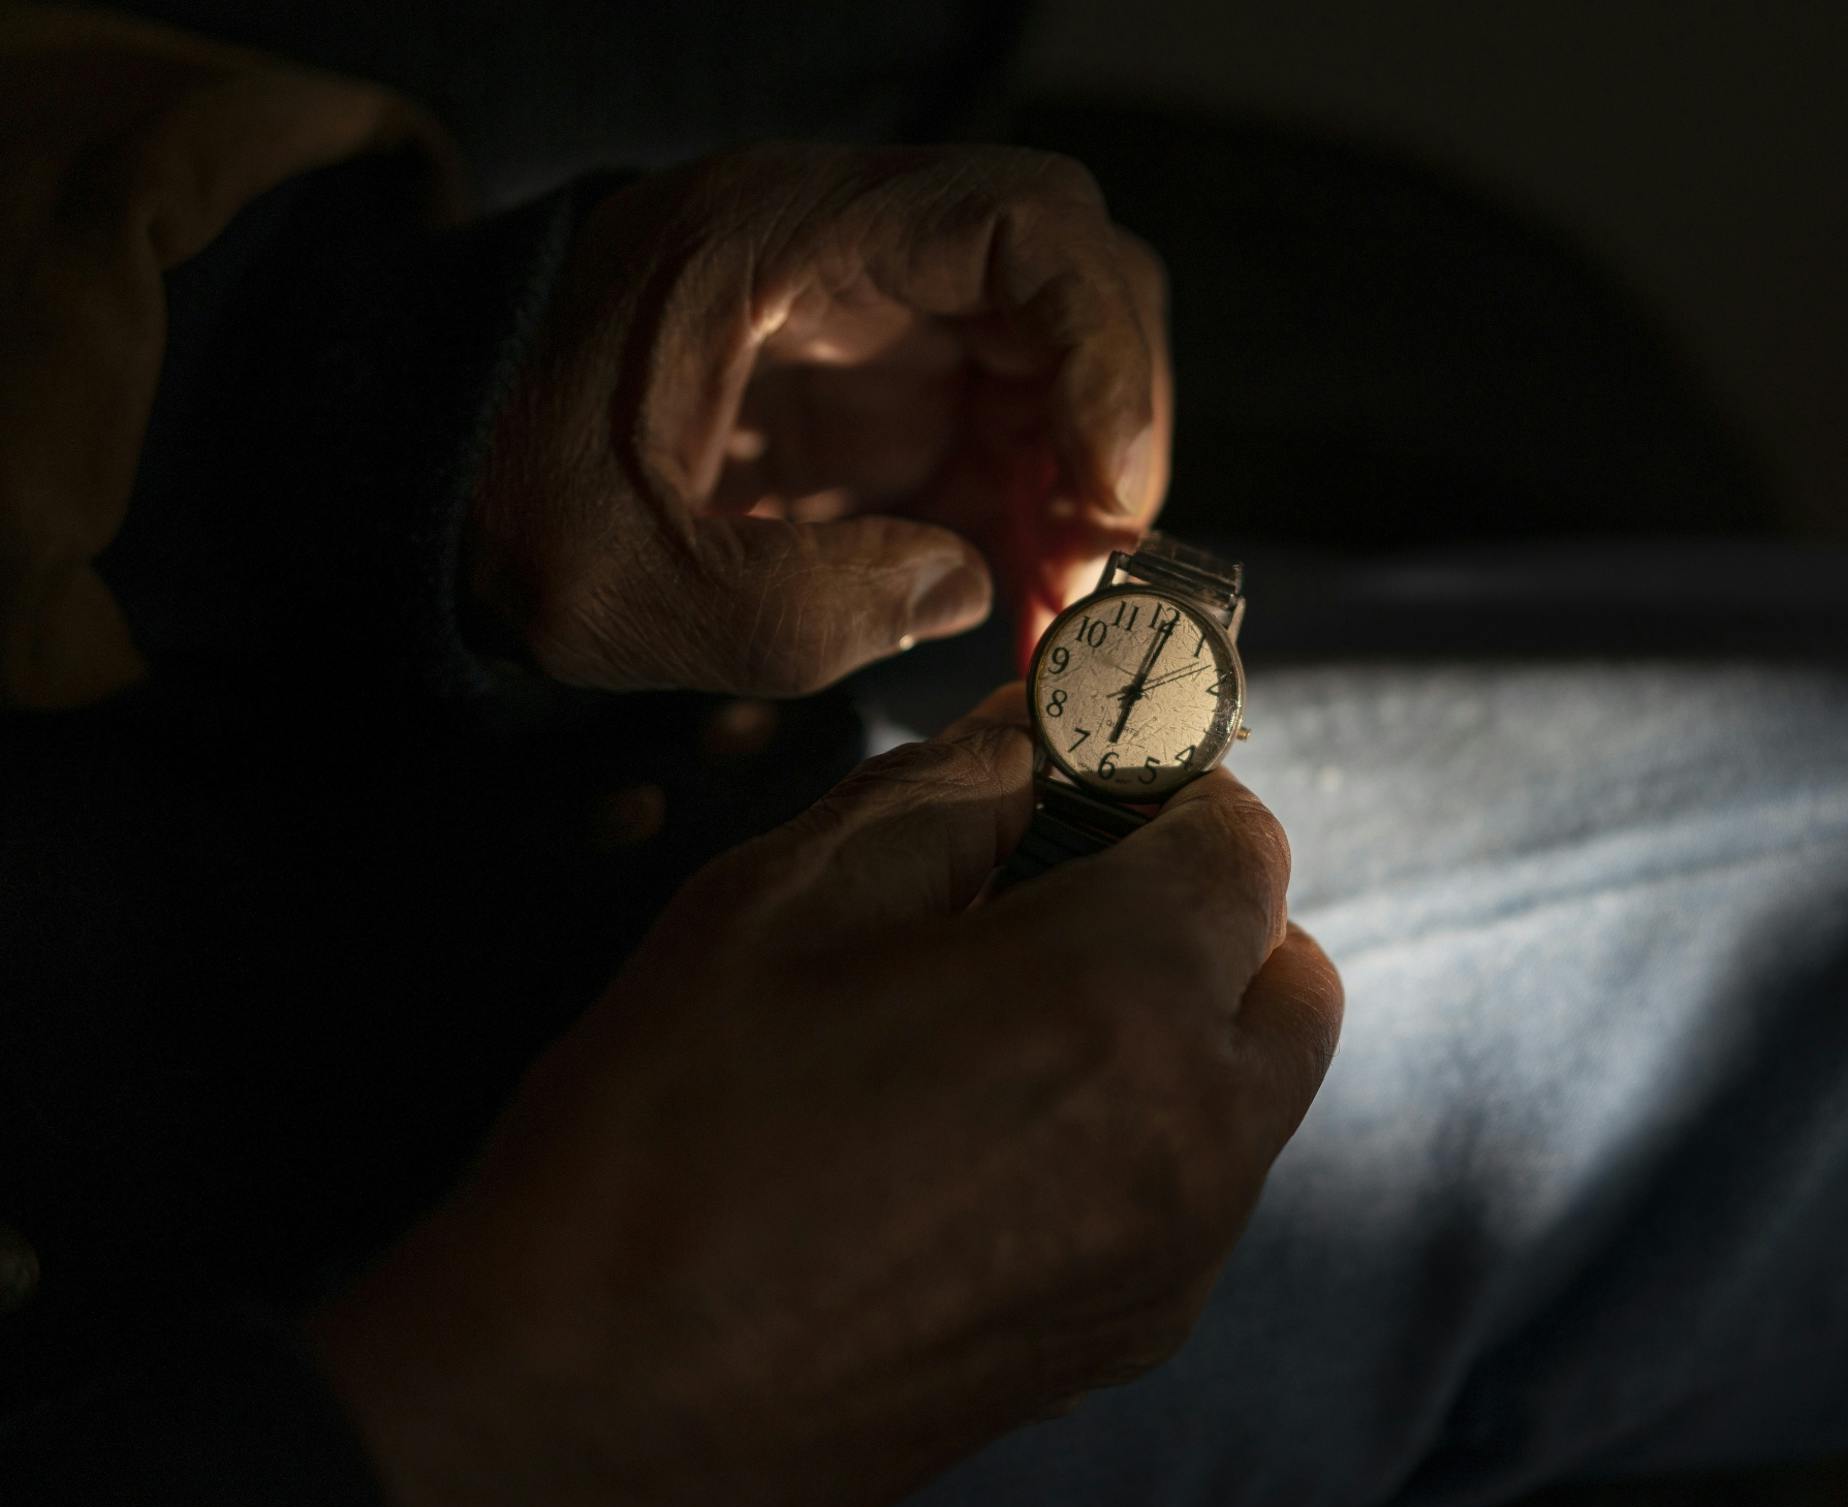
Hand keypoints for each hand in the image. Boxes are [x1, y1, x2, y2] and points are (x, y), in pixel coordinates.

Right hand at [311, 685, 1340, 1506]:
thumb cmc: (663, 1140)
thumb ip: (950, 788)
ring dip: (1187, 1018)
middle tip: (1061, 888)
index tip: (1088, 778)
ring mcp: (1170, 1259)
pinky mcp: (1123, 1339)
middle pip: (1287, 970)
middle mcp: (1190, 1139)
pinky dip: (1155, 1127)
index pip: (1242, 840)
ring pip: (1259, 1090)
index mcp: (1117, 1000)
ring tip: (1019, 1011)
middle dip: (1203, 905)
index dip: (1168, 783)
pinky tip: (1001, 1127)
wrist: (587, 1411)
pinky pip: (1200, 1192)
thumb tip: (1042, 727)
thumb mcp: (785, 900)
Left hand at [467, 146, 1172, 695]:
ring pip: (1048, 360)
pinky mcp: (862, 397)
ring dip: (1081, 481)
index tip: (1111, 490)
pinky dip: (1031, 516)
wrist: (408, 476)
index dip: (1104, 349)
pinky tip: (1021, 610)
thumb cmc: (488, 501)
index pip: (1021, 223)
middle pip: (1065, 277)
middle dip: (1111, 419)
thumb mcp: (619, 585)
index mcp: (778, 239)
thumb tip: (972, 592)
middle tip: (1096, 568)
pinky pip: (995, 431)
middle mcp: (844, 256)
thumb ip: (802, 611)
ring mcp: (861, 322)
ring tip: (1064, 614)